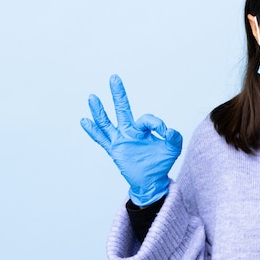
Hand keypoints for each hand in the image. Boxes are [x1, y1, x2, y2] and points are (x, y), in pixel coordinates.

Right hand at [80, 75, 182, 205]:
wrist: (152, 181)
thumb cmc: (161, 162)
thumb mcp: (173, 149)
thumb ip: (175, 138)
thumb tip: (169, 130)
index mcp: (144, 129)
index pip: (147, 119)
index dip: (156, 124)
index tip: (165, 133)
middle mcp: (130, 131)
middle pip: (123, 109)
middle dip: (119, 94)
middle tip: (114, 77)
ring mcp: (121, 140)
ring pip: (108, 122)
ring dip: (100, 111)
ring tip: (92, 97)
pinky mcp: (114, 150)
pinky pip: (102, 139)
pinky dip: (93, 131)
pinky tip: (84, 121)